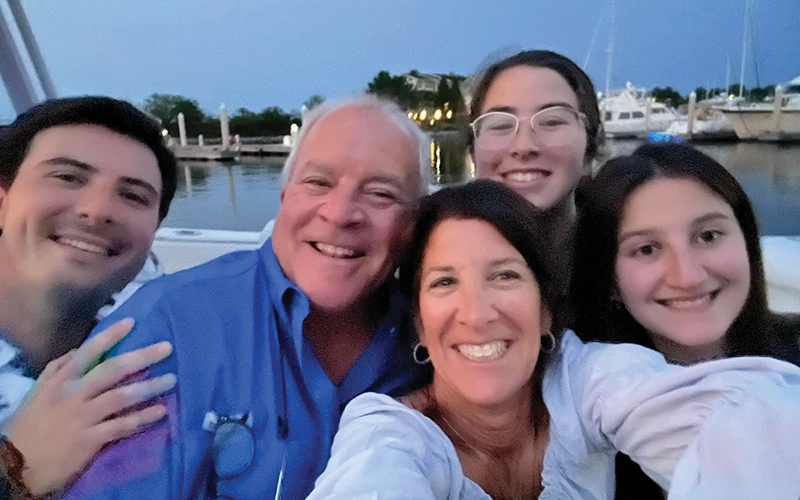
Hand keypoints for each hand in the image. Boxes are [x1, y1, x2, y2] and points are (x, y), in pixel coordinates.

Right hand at [4, 318, 175, 495]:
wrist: (14, 465)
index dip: (109, 335)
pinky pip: (121, 426)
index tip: (132, 322)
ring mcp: (83, 417)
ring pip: (122, 397)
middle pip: (112, 370)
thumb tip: (79, 350)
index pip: (87, 352)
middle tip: (166, 348)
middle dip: (141, 357)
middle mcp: (73, 394)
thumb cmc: (29, 425)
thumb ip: (58, 369)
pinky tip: (161, 412)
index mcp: (60, 380)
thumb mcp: (38, 392)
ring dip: (149, 387)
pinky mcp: (90, 440)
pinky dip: (142, 418)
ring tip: (171, 380)